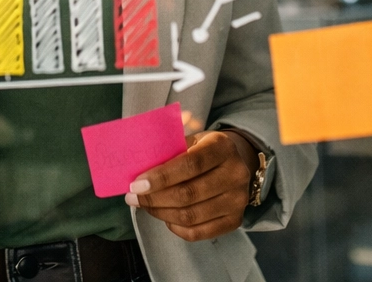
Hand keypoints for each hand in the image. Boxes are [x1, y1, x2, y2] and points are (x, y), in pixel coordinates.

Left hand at [125, 130, 256, 240]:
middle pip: (189, 194)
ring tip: (144, 206)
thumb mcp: (191, 139)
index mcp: (223, 147)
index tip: (136, 184)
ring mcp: (238, 200)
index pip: (190, 165)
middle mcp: (236, 174)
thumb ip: (170, 149)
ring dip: (161, 213)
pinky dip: (176, 228)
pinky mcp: (235, 220)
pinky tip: (165, 217)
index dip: (161, 177)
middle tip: (133, 197)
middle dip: (154, 198)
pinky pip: (199, 232)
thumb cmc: (203, 149)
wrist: (236, 162)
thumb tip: (138, 169)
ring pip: (191, 216)